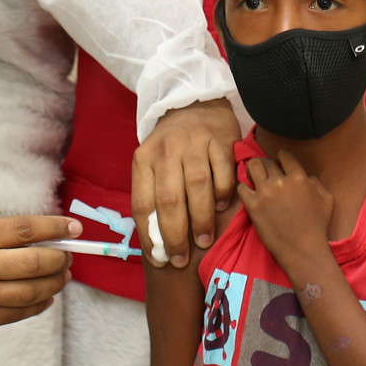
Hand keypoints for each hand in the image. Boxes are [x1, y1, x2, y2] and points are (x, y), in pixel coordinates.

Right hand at [0, 215, 75, 338]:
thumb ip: (5, 235)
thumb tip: (51, 239)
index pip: (25, 229)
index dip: (55, 228)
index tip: (74, 229)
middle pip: (34, 262)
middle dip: (60, 260)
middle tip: (68, 257)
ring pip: (32, 291)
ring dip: (55, 283)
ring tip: (62, 276)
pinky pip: (19, 313)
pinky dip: (40, 304)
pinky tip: (47, 297)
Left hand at [132, 99, 237, 267]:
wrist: (194, 105)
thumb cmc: (171, 146)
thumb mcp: (152, 164)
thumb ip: (152, 195)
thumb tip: (157, 243)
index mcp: (143, 160)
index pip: (142, 204)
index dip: (149, 237)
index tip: (159, 260)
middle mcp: (166, 150)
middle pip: (169, 200)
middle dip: (175, 235)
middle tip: (182, 259)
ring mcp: (194, 143)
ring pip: (197, 188)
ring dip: (201, 219)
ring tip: (204, 240)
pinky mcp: (220, 139)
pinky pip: (222, 173)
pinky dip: (222, 194)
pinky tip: (221, 207)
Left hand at [239, 151, 334, 272]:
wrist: (303, 249)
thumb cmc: (318, 226)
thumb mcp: (326, 199)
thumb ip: (316, 182)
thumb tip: (306, 176)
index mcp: (298, 177)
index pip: (284, 155)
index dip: (282, 158)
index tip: (280, 163)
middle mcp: (280, 181)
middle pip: (266, 161)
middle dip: (266, 164)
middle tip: (266, 172)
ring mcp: (264, 192)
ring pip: (252, 167)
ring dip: (253, 170)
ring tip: (254, 176)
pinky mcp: (252, 205)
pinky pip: (242, 187)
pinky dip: (244, 188)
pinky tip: (248, 193)